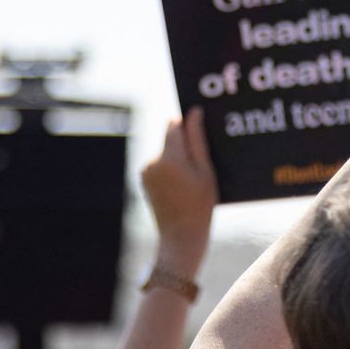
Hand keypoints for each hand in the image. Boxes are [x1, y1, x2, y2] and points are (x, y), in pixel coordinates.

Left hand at [141, 107, 217, 273]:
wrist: (180, 237)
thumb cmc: (200, 205)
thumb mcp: (205, 171)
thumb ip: (197, 139)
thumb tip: (193, 112)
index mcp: (169, 158)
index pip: (174, 124)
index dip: (187, 122)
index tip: (201, 128)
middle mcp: (153, 162)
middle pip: (169, 138)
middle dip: (185, 144)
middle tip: (201, 163)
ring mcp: (145, 171)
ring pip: (165, 152)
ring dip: (178, 157)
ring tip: (193, 179)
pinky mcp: (144, 180)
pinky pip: (159, 164)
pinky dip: (171, 168)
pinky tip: (182, 186)